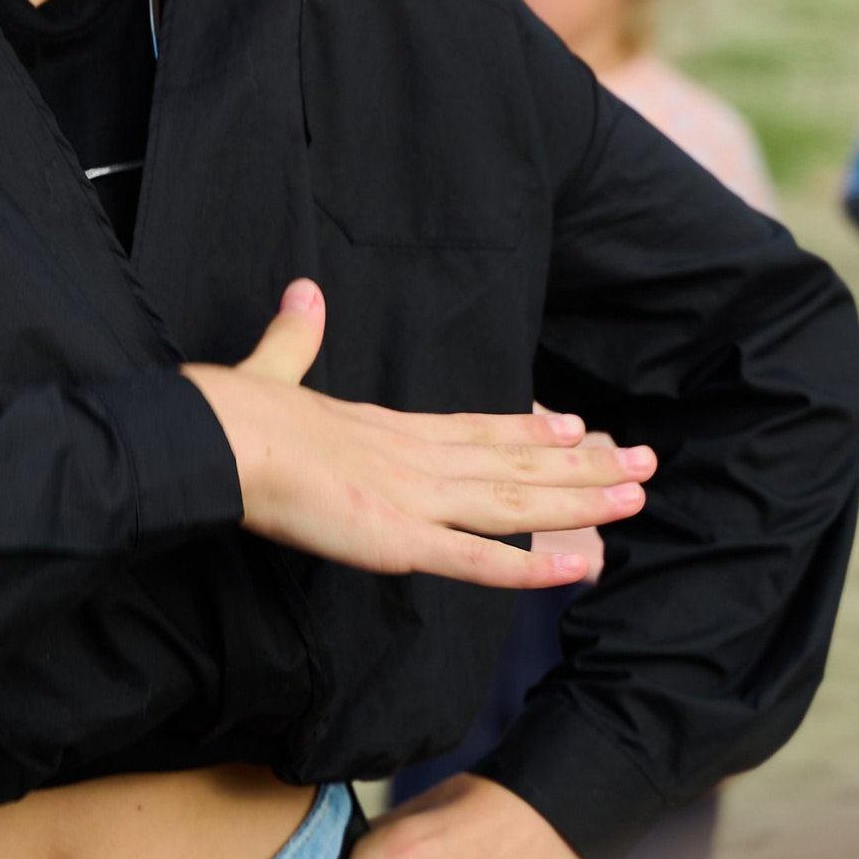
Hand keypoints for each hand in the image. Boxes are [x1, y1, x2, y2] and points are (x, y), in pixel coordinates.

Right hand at [184, 282, 653, 587]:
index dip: (531, 430)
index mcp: (387, 428)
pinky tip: (578, 565)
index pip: (475, 428)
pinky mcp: (398, 541)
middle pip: (514, 462)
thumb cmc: (234, 413)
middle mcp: (415, 459)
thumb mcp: (275, 368)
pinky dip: (530, 566)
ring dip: (579, 502)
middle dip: (584, 466)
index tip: (579, 426)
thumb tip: (303, 292)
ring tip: (636, 496)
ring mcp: (412, 499)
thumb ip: (295, 338)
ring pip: (514, 503)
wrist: (213, 439)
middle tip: (645, 461)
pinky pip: (477, 560)